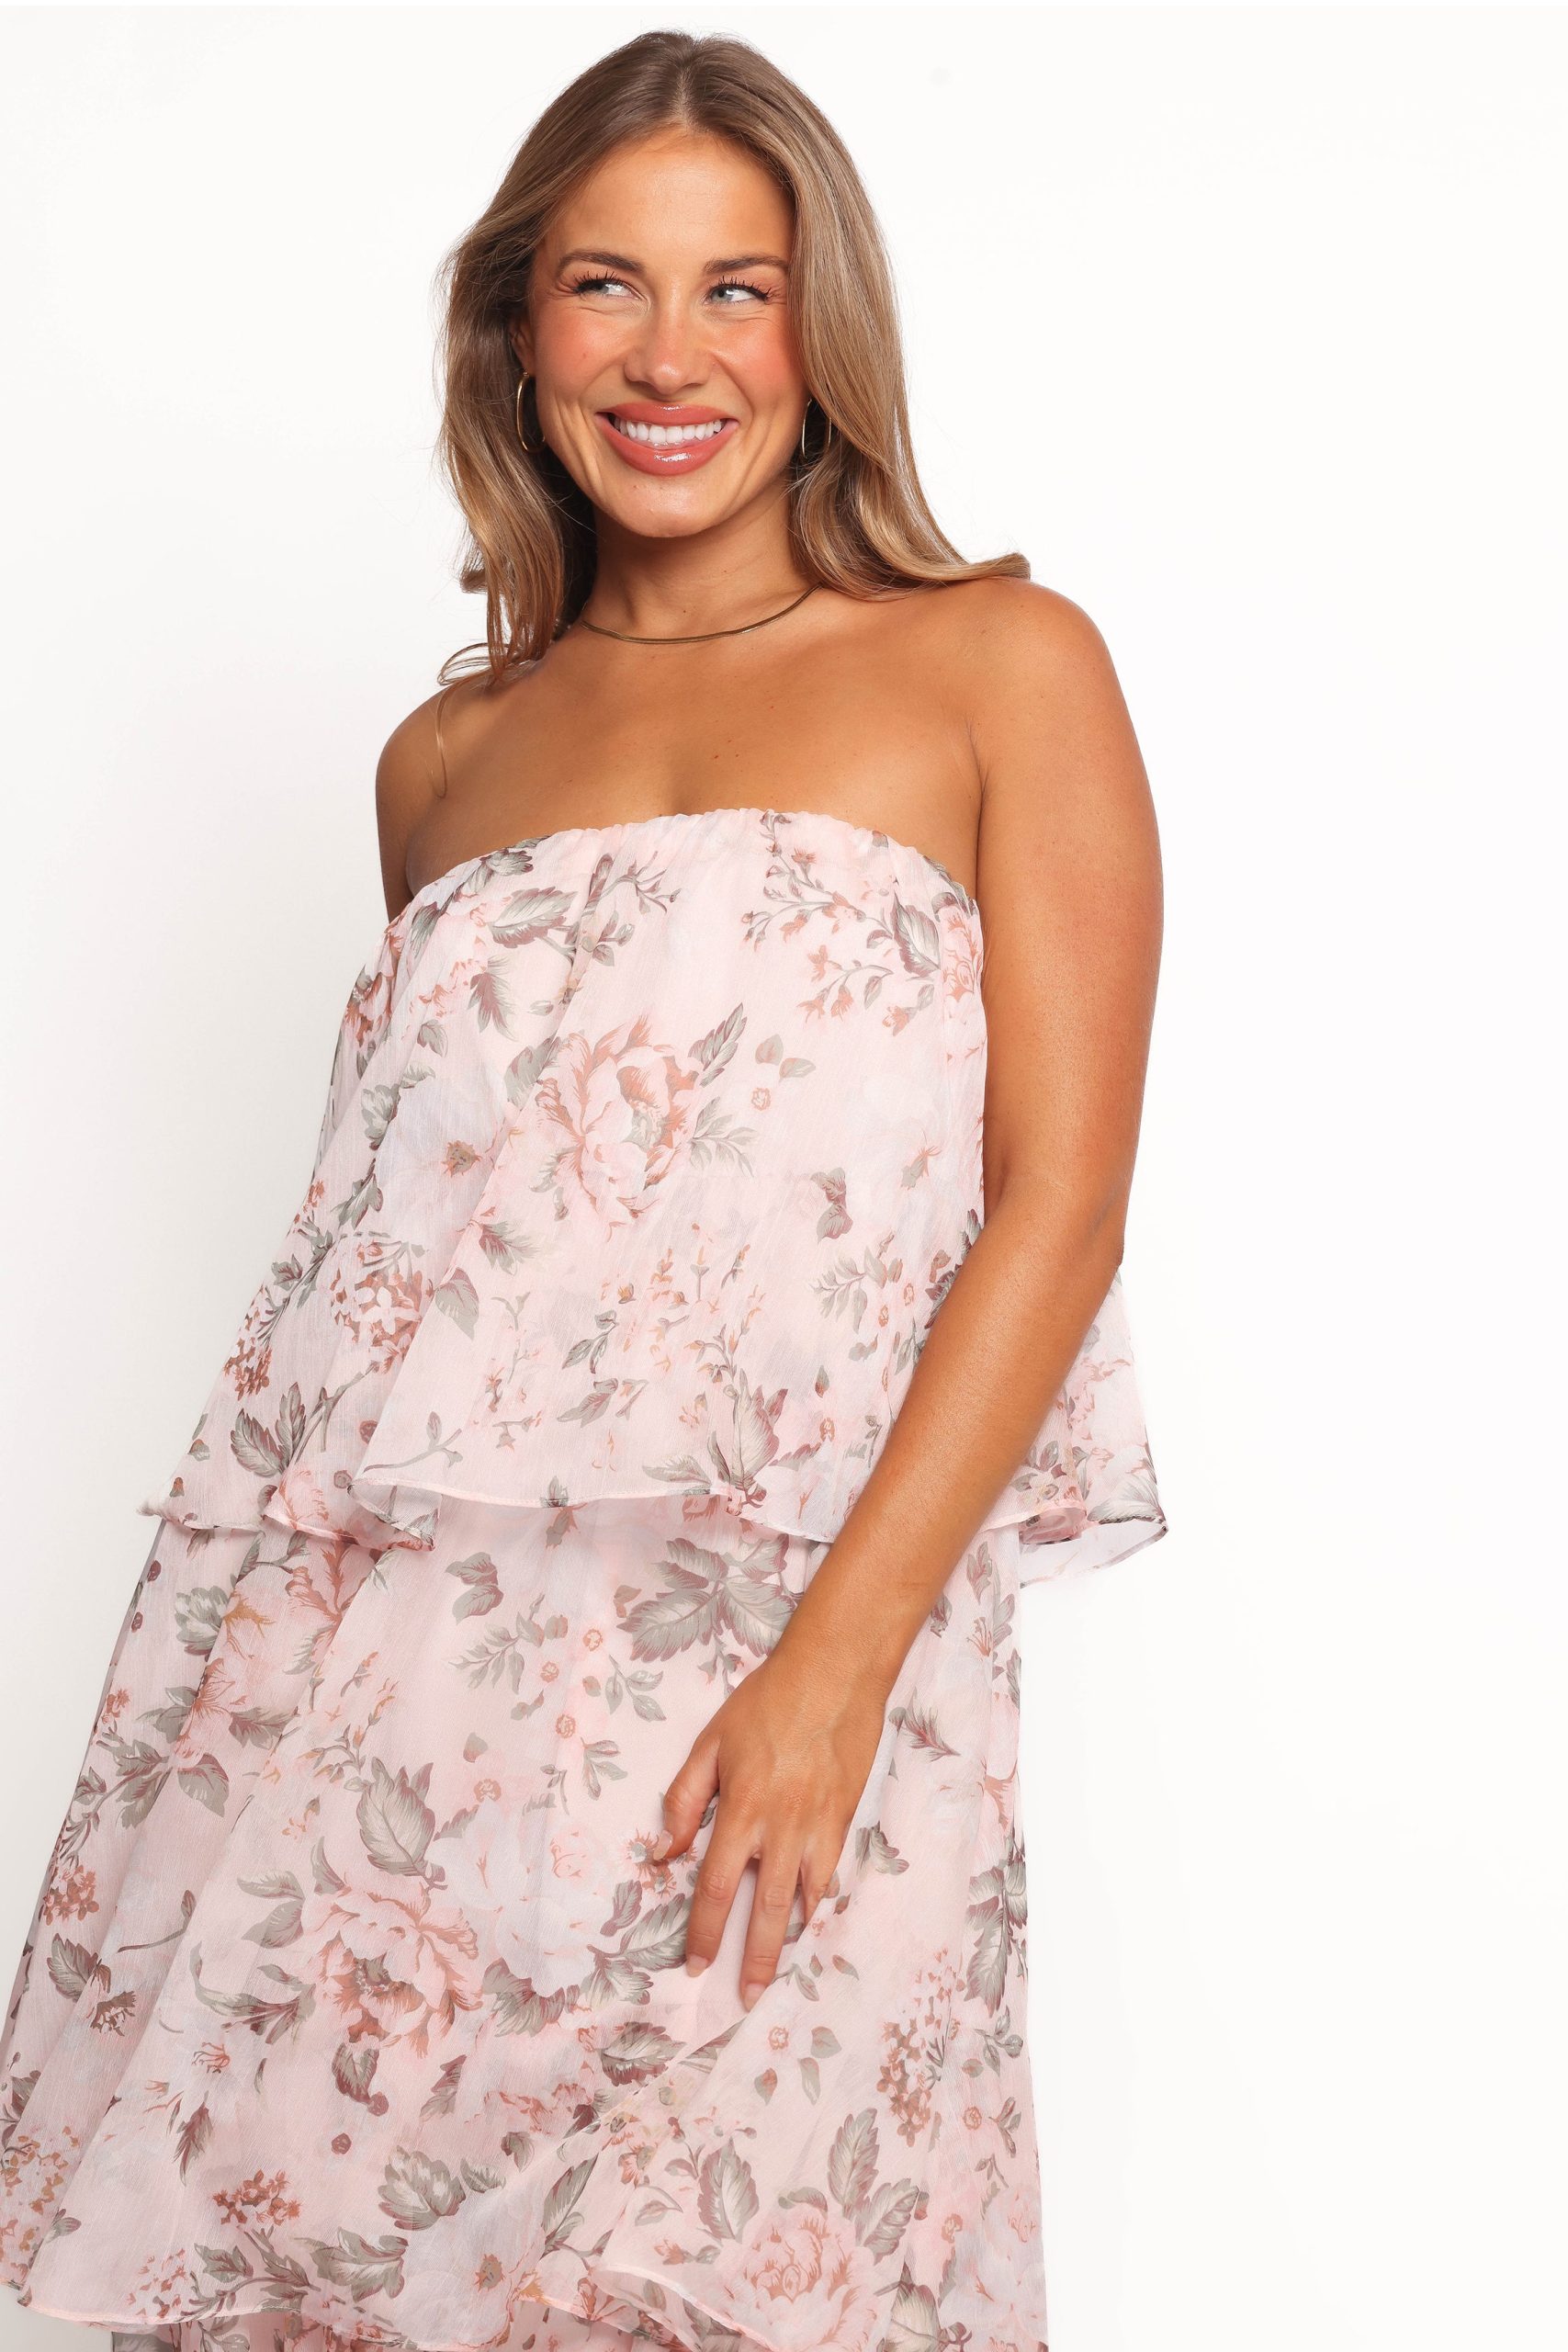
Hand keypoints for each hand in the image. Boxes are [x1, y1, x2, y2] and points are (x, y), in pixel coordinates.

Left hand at [653, 1641, 888, 2009]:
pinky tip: (809, 1919)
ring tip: (775, 1975)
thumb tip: (662, 1853)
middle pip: (763, 1910)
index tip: (695, 1965)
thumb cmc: (768, 1701)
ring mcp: (817, 1827)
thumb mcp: (711, 1742)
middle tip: (743, 1996)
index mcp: (741, 1811)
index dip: (704, 1933)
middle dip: (752, 1959)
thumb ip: (684, 1799)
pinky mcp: (845, 1819)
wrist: (836, 1672)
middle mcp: (781, 1829)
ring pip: (802, 1901)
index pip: (714, 1889)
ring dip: (787, 1943)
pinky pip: (829, 1875)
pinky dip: (817, 1903)